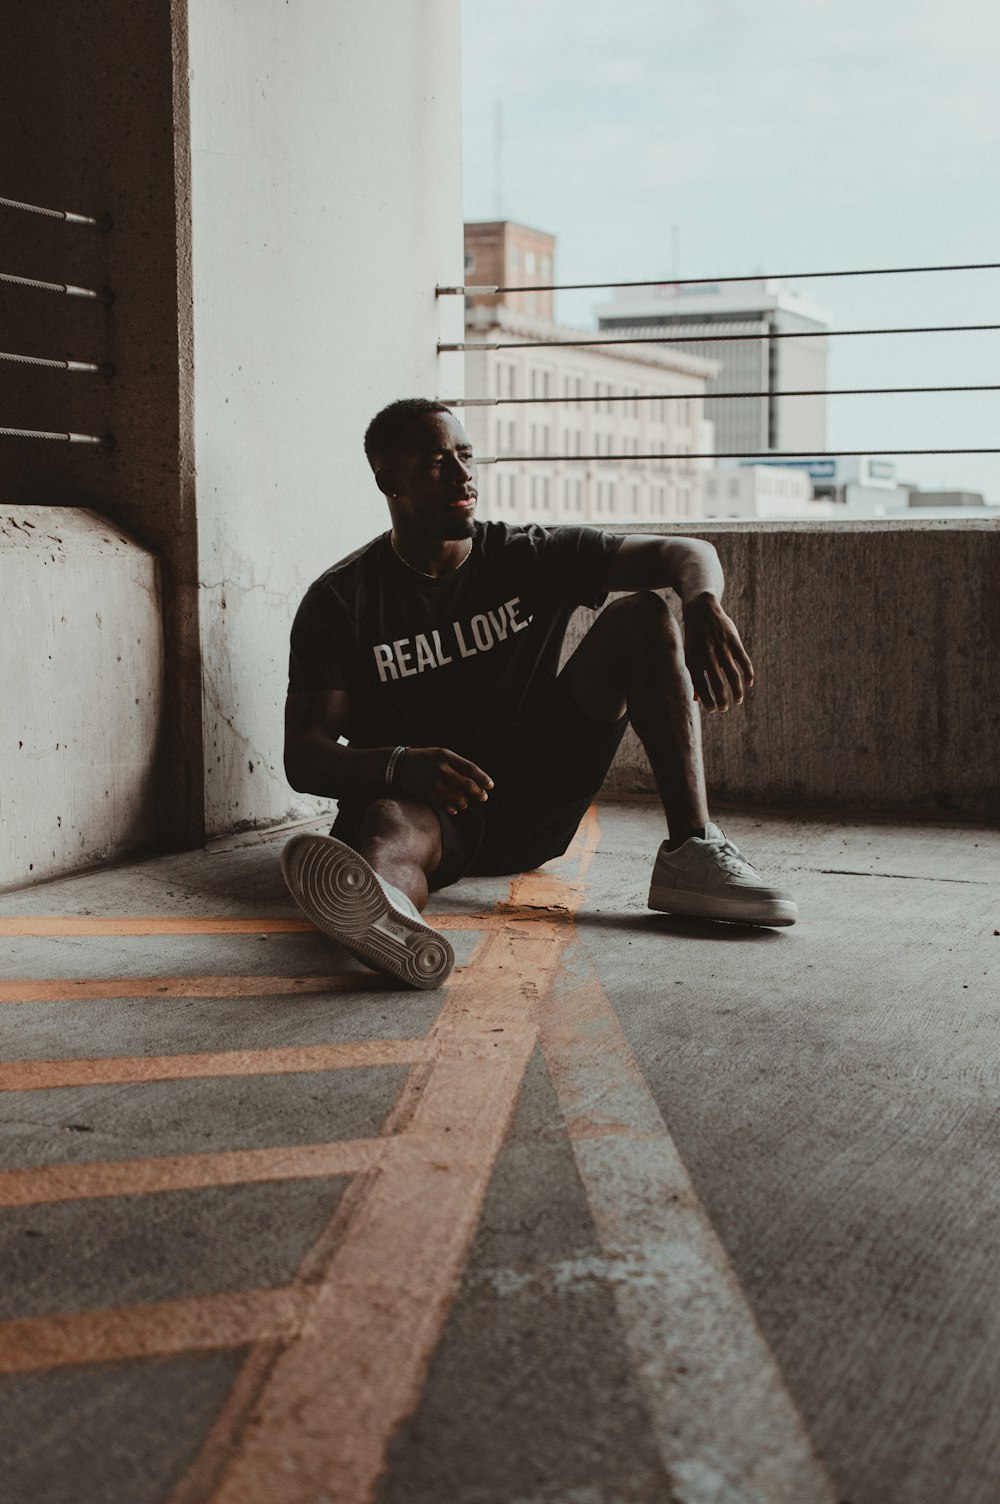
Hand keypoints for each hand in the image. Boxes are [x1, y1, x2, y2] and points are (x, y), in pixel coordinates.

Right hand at [394, 747, 493, 814]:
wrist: (399, 765)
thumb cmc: (425, 759)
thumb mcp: (441, 754)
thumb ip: (457, 765)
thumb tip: (476, 780)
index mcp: (447, 756)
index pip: (471, 768)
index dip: (483, 778)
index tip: (491, 786)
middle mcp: (441, 768)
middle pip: (467, 784)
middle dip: (478, 793)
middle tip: (483, 797)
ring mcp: (433, 782)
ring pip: (458, 798)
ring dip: (465, 803)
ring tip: (465, 803)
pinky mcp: (426, 793)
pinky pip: (445, 805)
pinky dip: (453, 809)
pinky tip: (455, 809)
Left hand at [683, 593, 754, 712]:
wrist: (702, 609)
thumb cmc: (694, 637)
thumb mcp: (689, 654)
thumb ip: (693, 675)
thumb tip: (695, 698)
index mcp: (694, 658)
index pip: (701, 684)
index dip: (707, 699)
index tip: (712, 709)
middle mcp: (707, 654)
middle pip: (717, 682)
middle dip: (722, 698)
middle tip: (725, 708)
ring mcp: (722, 647)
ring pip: (732, 674)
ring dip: (736, 689)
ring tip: (738, 700)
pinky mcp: (733, 640)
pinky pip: (743, 660)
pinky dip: (748, 673)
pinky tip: (749, 683)